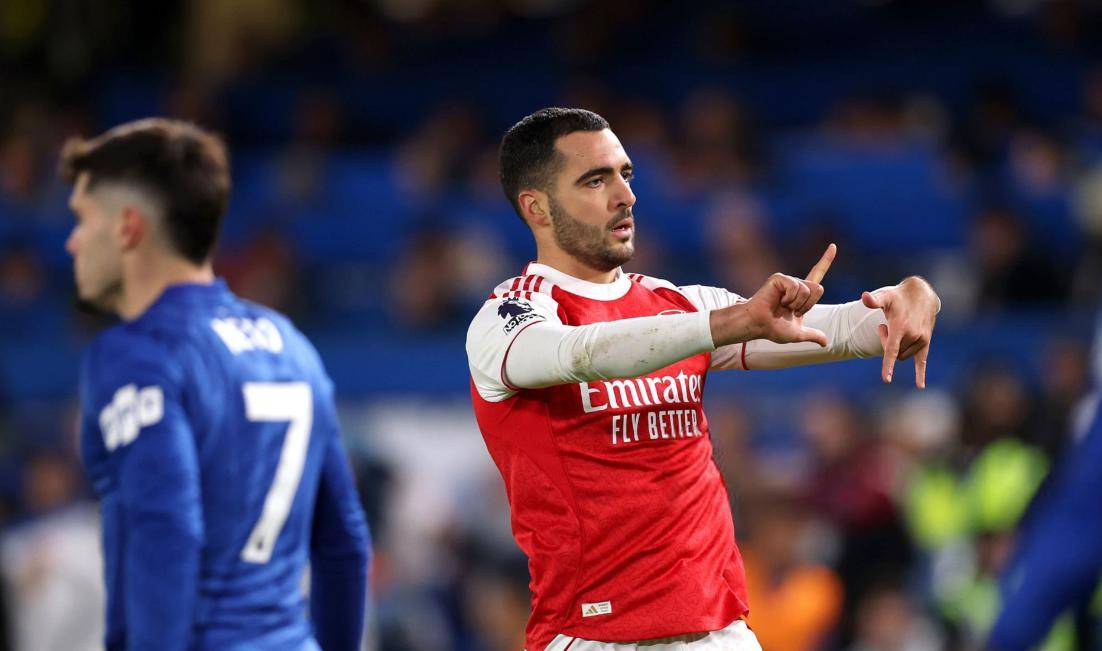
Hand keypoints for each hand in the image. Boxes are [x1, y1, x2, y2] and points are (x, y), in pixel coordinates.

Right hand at [711, 244, 835, 347]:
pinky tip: (778, 301)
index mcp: (802, 294)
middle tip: (791, 310)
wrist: (759, 325)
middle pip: (818, 289)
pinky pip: (796, 287)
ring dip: (797, 304)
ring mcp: (788, 280)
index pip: (817, 274)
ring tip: (782, 307)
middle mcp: (796, 284)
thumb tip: (826, 344)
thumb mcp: (797, 334)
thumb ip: (812, 335)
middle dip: (808, 305)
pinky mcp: (779, 278)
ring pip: (808, 290)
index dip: (826, 260)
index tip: (834, 245)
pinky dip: (790, 298)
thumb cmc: (773, 329)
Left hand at [860, 277, 938, 387]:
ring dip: (896, 348)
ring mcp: (921, 339)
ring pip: (902, 355)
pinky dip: (921, 373)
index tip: (886, 379)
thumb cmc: (898, 297)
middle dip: (885, 343)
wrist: (922, 294)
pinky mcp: (926, 342)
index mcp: (901, 327)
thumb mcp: (885, 297)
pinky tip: (920, 386)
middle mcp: (913, 335)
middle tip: (883, 327)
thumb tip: (864, 297)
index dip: (887, 365)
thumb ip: (874, 300)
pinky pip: (923, 360)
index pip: (892, 350)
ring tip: (894, 329)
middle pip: (893, 353)